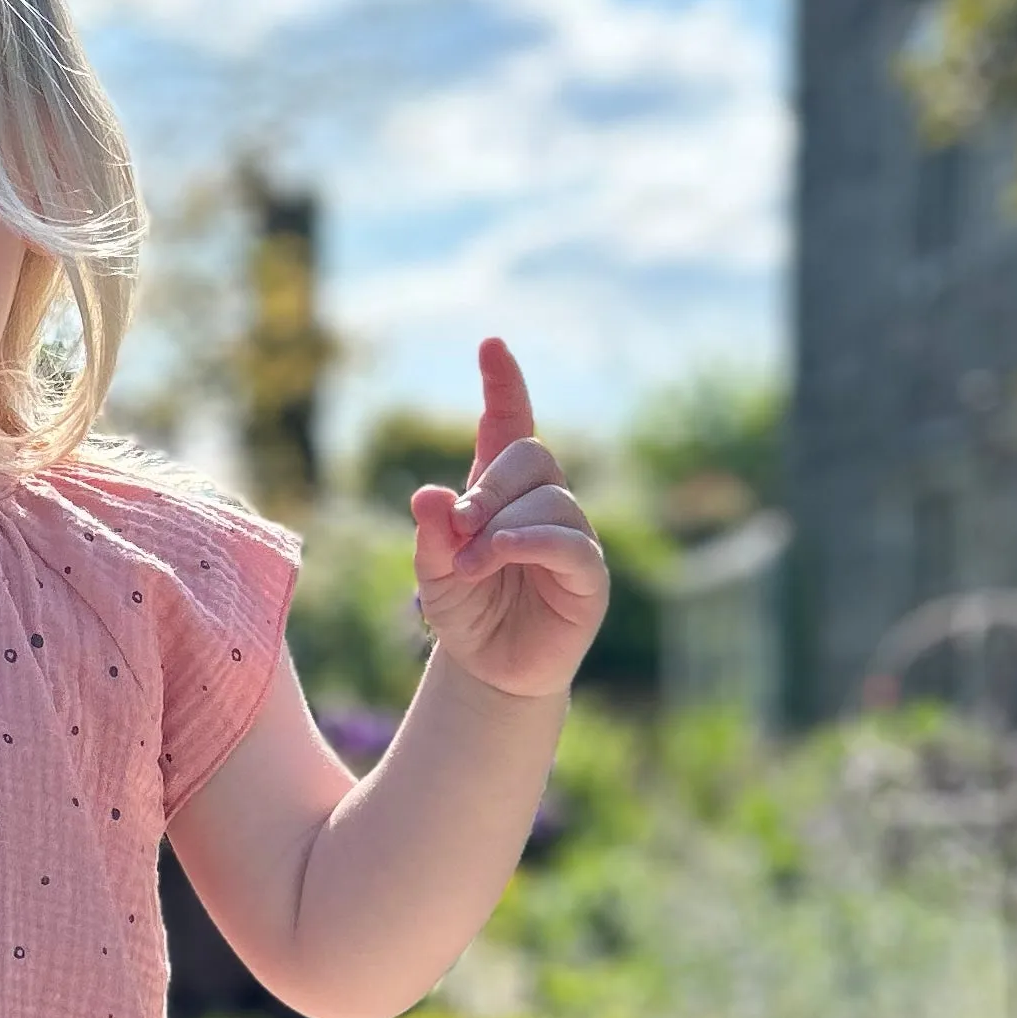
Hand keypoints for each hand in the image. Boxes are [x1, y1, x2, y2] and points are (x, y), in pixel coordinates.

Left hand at [407, 337, 610, 702]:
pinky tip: (497, 556)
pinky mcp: (587, 575)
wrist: (490, 671)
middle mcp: (543, 504)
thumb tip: (429, 494)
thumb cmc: (466, 611)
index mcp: (502, 491)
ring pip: (549, 499)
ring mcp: (571, 536)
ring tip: (467, 566)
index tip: (491, 346)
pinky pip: (569, 541)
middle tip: (458, 525)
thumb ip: (431, 534)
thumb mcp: (432, 573)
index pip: (510, 424)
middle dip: (490, 483)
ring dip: (500, 526)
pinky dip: (529, 542)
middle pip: (532, 455)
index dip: (504, 385)